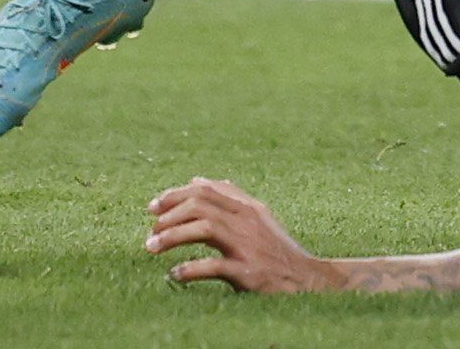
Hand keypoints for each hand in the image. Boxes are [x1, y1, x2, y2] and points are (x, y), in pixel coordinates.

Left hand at [146, 177, 340, 292]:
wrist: (308, 279)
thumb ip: (228, 198)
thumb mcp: (256, 217)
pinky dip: (190, 269)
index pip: (206, 189)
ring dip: (172, 237)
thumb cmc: (276, 249)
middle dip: (170, 214)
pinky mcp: (249, 272)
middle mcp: (247, 221)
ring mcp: (248, 246)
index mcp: (247, 207)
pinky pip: (214, 266)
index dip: (175, 194)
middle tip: (151, 230)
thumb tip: (196, 180)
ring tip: (152, 247)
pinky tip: (175, 274)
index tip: (152, 207)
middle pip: (201, 205)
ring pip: (204, 229)